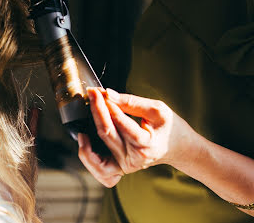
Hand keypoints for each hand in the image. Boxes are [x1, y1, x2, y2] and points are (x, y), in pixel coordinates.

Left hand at [78, 87, 194, 186]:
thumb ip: (132, 102)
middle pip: (106, 134)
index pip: (121, 123)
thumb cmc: (170, 127)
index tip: (99, 91)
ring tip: (82, 125)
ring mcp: (126, 166)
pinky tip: (84, 142)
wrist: (179, 148)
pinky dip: (89, 159)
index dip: (107, 105)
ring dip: (86, 141)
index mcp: (147, 144)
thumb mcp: (157, 109)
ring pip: (97, 158)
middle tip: (92, 94)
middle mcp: (134, 158)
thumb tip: (108, 94)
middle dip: (96, 110)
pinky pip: (100, 171)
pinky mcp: (120, 168)